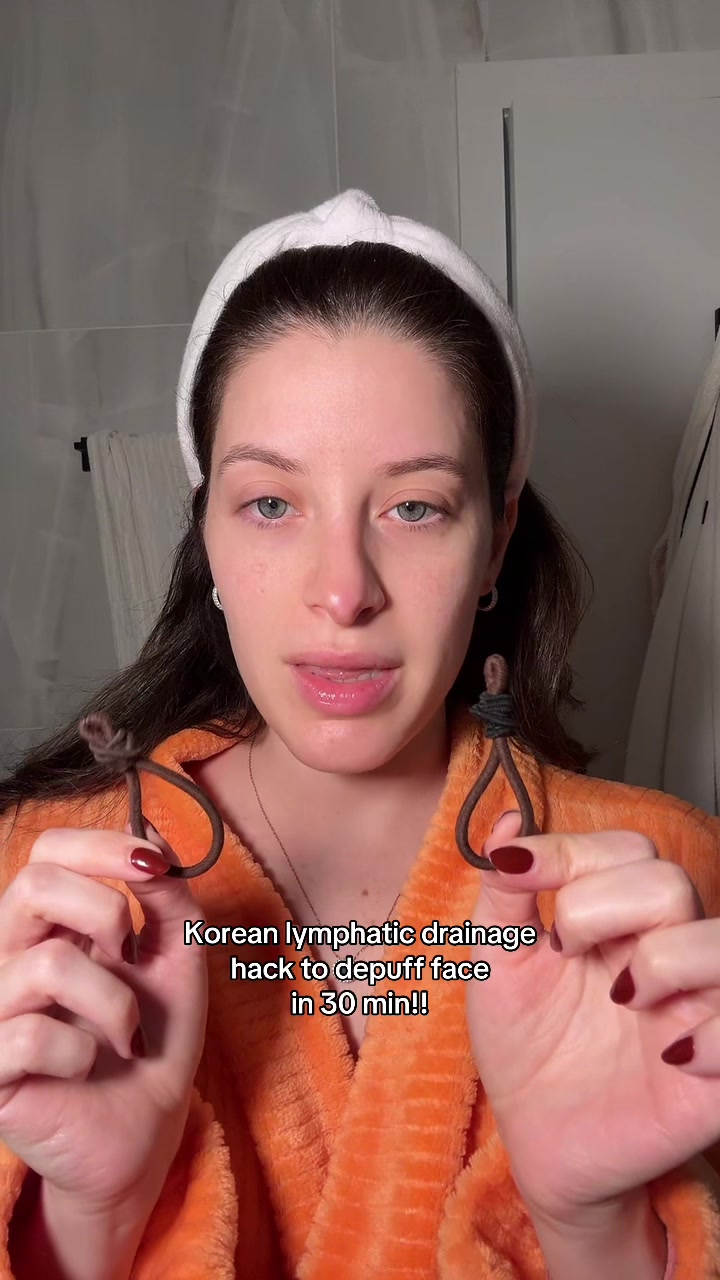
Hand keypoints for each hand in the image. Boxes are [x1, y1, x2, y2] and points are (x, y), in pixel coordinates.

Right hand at [0, 818, 207, 1215]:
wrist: (147, 1133)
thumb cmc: (156, 1041)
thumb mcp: (180, 959)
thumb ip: (167, 898)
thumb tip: (149, 832)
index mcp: (56, 925)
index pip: (49, 852)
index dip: (100, 845)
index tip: (152, 864)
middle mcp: (16, 956)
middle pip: (32, 884)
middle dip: (103, 911)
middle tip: (131, 952)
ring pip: (47, 966)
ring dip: (112, 1000)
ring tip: (127, 1032)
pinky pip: (31, 1037)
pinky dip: (82, 1053)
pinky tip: (88, 1070)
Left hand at [465, 810, 719, 1226]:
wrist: (534, 1142)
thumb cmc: (525, 1048)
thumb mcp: (496, 965)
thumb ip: (503, 893)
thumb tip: (507, 822)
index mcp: (618, 919)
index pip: (626, 850)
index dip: (570, 851)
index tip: (516, 871)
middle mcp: (665, 951)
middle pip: (669, 883)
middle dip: (604, 904)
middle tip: (566, 950)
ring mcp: (697, 1010)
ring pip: (718, 942)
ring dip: (662, 960)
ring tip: (622, 998)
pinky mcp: (716, 1074)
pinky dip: (710, 1035)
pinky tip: (666, 1056)